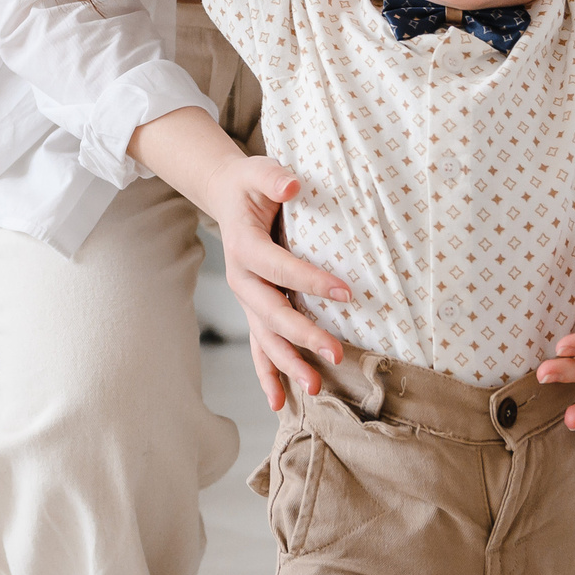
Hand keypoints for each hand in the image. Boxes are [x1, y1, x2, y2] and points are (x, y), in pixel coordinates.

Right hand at [202, 152, 355, 411]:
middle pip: (272, 313)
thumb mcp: (258, 171)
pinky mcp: (254, 310)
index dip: (310, 280)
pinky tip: (280, 403)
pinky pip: (259, 348)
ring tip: (316, 388)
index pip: (278, 267)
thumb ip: (274, 178)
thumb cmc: (250, 185)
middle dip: (304, 335)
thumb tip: (292, 187)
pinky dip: (268, 375)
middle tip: (337, 352)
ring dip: (289, 364)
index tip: (346, 292)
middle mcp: (242, 279)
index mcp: (244, 246)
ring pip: (266, 338)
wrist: (228, 197)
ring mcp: (247, 299)